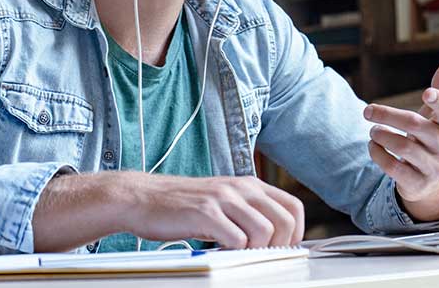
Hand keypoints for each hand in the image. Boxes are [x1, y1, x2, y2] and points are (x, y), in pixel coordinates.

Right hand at [120, 173, 304, 248]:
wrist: (142, 198)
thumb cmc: (182, 205)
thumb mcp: (223, 200)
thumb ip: (248, 212)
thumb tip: (275, 238)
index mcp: (250, 185)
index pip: (293, 207)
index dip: (296, 231)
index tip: (284, 247)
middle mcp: (241, 188)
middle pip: (285, 221)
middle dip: (279, 245)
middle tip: (260, 254)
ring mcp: (223, 199)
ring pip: (264, 231)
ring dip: (255, 249)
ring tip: (237, 252)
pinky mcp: (205, 213)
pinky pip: (236, 239)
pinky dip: (233, 251)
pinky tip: (219, 250)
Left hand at [364, 58, 438, 221]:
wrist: (437, 178)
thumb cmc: (435, 134)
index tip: (426, 93)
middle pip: (416, 127)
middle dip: (388, 116)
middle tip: (368, 111)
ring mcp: (433, 166)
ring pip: (404, 148)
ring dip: (382, 136)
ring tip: (373, 130)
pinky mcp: (417, 183)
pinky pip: (394, 169)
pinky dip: (378, 155)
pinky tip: (373, 146)